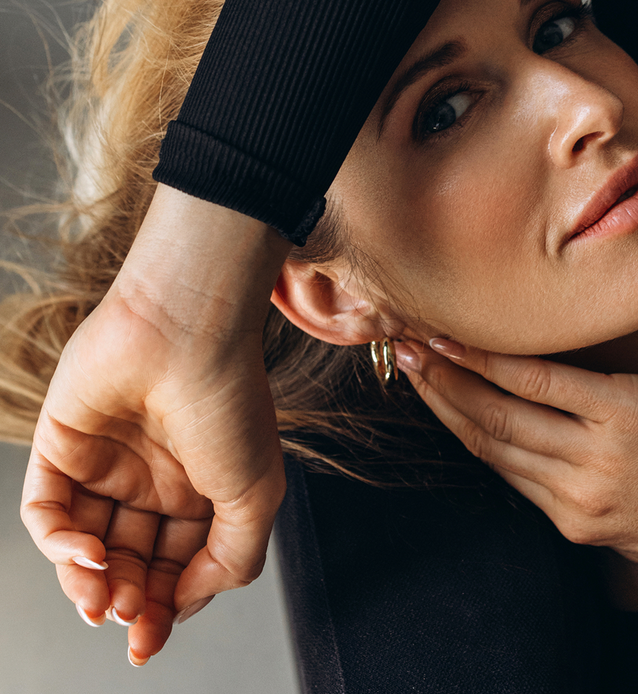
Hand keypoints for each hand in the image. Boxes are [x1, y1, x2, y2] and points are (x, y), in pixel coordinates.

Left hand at [19, 186, 290, 664]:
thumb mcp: (257, 495)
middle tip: (131, 621)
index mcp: (203, 496)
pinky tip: (85, 552)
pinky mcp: (61, 449)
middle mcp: (153, 485)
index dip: (165, 608)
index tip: (154, 638)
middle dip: (129, 600)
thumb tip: (190, 600)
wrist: (187, 332)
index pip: (176, 569)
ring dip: (89, 582)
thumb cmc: (231, 401)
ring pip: (84, 548)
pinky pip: (47, 512)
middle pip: (130, 565)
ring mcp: (106, 468)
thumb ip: (234, 558)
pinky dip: (59, 544)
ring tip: (103, 598)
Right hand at [399, 338, 637, 563]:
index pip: (499, 467)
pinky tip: (466, 340)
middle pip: (486, 438)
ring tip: (418, 341)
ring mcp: (595, 453)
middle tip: (401, 357)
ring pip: (500, 413)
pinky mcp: (621, 414)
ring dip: (451, 375)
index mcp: (577, 521)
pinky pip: (543, 384)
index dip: (457, 425)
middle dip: (437, 396)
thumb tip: (561, 493)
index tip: (431, 391)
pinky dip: (496, 361)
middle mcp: (574, 493)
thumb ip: (596, 516)